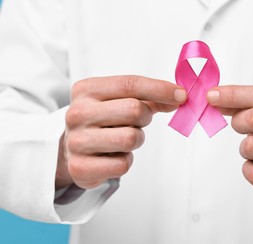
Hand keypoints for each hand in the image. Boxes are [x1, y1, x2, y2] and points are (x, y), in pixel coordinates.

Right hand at [56, 75, 185, 189]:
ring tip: (123, 138)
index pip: (130, 84)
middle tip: (138, 122)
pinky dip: (126, 160)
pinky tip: (113, 156)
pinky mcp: (80, 168)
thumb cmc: (102, 120)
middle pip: (134, 110)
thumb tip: (179, 97)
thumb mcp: (118, 100)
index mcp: (86, 90)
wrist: (70, 148)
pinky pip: (123, 164)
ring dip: (136, 139)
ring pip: (130, 138)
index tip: (182, 95)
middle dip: (145, 117)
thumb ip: (149, 97)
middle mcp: (77, 113)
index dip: (160, 89)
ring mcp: (76, 141)